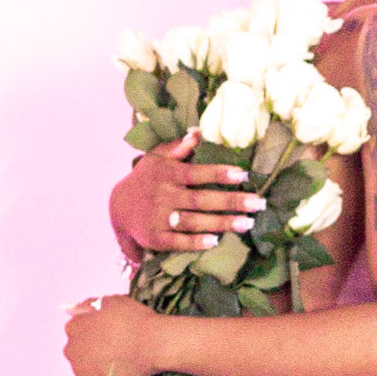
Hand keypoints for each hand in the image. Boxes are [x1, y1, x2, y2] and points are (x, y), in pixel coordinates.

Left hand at [63, 293, 169, 375]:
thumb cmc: (134, 319)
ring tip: (113, 362)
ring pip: (79, 367)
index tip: (107, 332)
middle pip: (76, 348)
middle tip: (112, 347)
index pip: (76, 329)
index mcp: (73, 327)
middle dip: (89, 347)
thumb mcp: (110, 302)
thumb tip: (70, 311)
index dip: (92, 330)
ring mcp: (80, 369)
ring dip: (90, 364)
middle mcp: (71, 349)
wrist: (153, 343)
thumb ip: (87, 306)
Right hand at [109, 128, 266, 256]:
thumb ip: (177, 148)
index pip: (197, 173)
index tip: (244, 176)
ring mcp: (159, 218)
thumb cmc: (145, 179)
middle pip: (201, 199)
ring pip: (193, 221)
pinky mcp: (155, 238)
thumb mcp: (156, 158)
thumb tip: (199, 133)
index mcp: (168, 174)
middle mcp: (164, 195)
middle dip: (231, 202)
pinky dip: (195, 242)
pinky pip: (177, 241)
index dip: (220, 174)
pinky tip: (215, 241)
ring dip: (221, 223)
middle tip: (258, 204)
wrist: (118, 207)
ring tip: (247, 223)